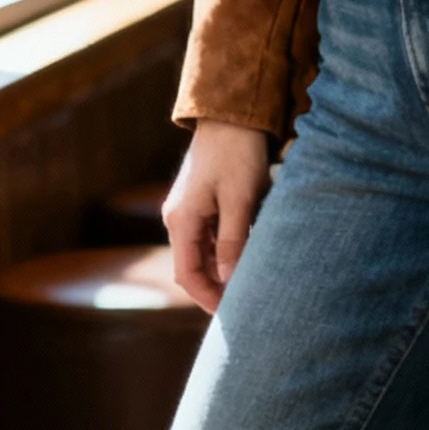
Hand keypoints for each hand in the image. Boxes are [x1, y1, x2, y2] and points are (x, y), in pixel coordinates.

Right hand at [164, 119, 272, 314]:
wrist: (232, 115)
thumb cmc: (238, 154)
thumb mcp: (241, 200)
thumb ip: (233, 241)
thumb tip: (228, 280)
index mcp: (181, 220)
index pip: (188, 274)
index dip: (207, 298)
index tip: (231, 314)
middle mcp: (178, 218)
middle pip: (193, 267)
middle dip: (216, 288)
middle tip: (245, 304)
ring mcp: (188, 210)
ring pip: (202, 253)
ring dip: (223, 270)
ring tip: (250, 284)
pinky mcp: (201, 202)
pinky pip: (210, 237)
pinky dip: (226, 251)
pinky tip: (248, 257)